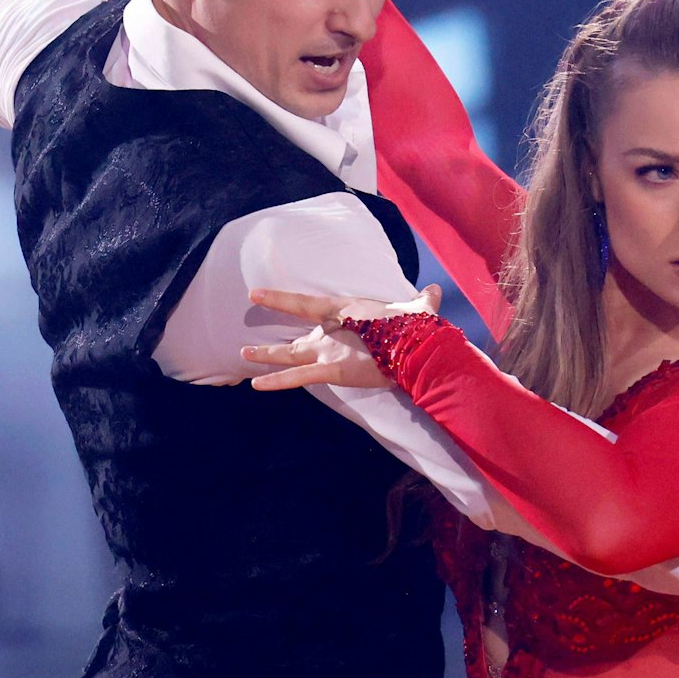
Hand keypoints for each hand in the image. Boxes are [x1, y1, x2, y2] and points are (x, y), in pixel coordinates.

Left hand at [241, 285, 442, 391]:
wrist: (418, 346)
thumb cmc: (417, 326)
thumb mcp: (417, 309)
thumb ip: (421, 301)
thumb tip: (433, 292)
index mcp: (346, 308)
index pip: (305, 303)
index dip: (280, 298)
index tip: (255, 293)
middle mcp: (332, 327)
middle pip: (296, 330)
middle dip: (273, 330)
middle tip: (249, 332)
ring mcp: (330, 349)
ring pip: (290, 353)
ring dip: (267, 355)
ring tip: (244, 353)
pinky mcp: (333, 370)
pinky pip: (298, 377)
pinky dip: (277, 381)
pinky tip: (256, 385)